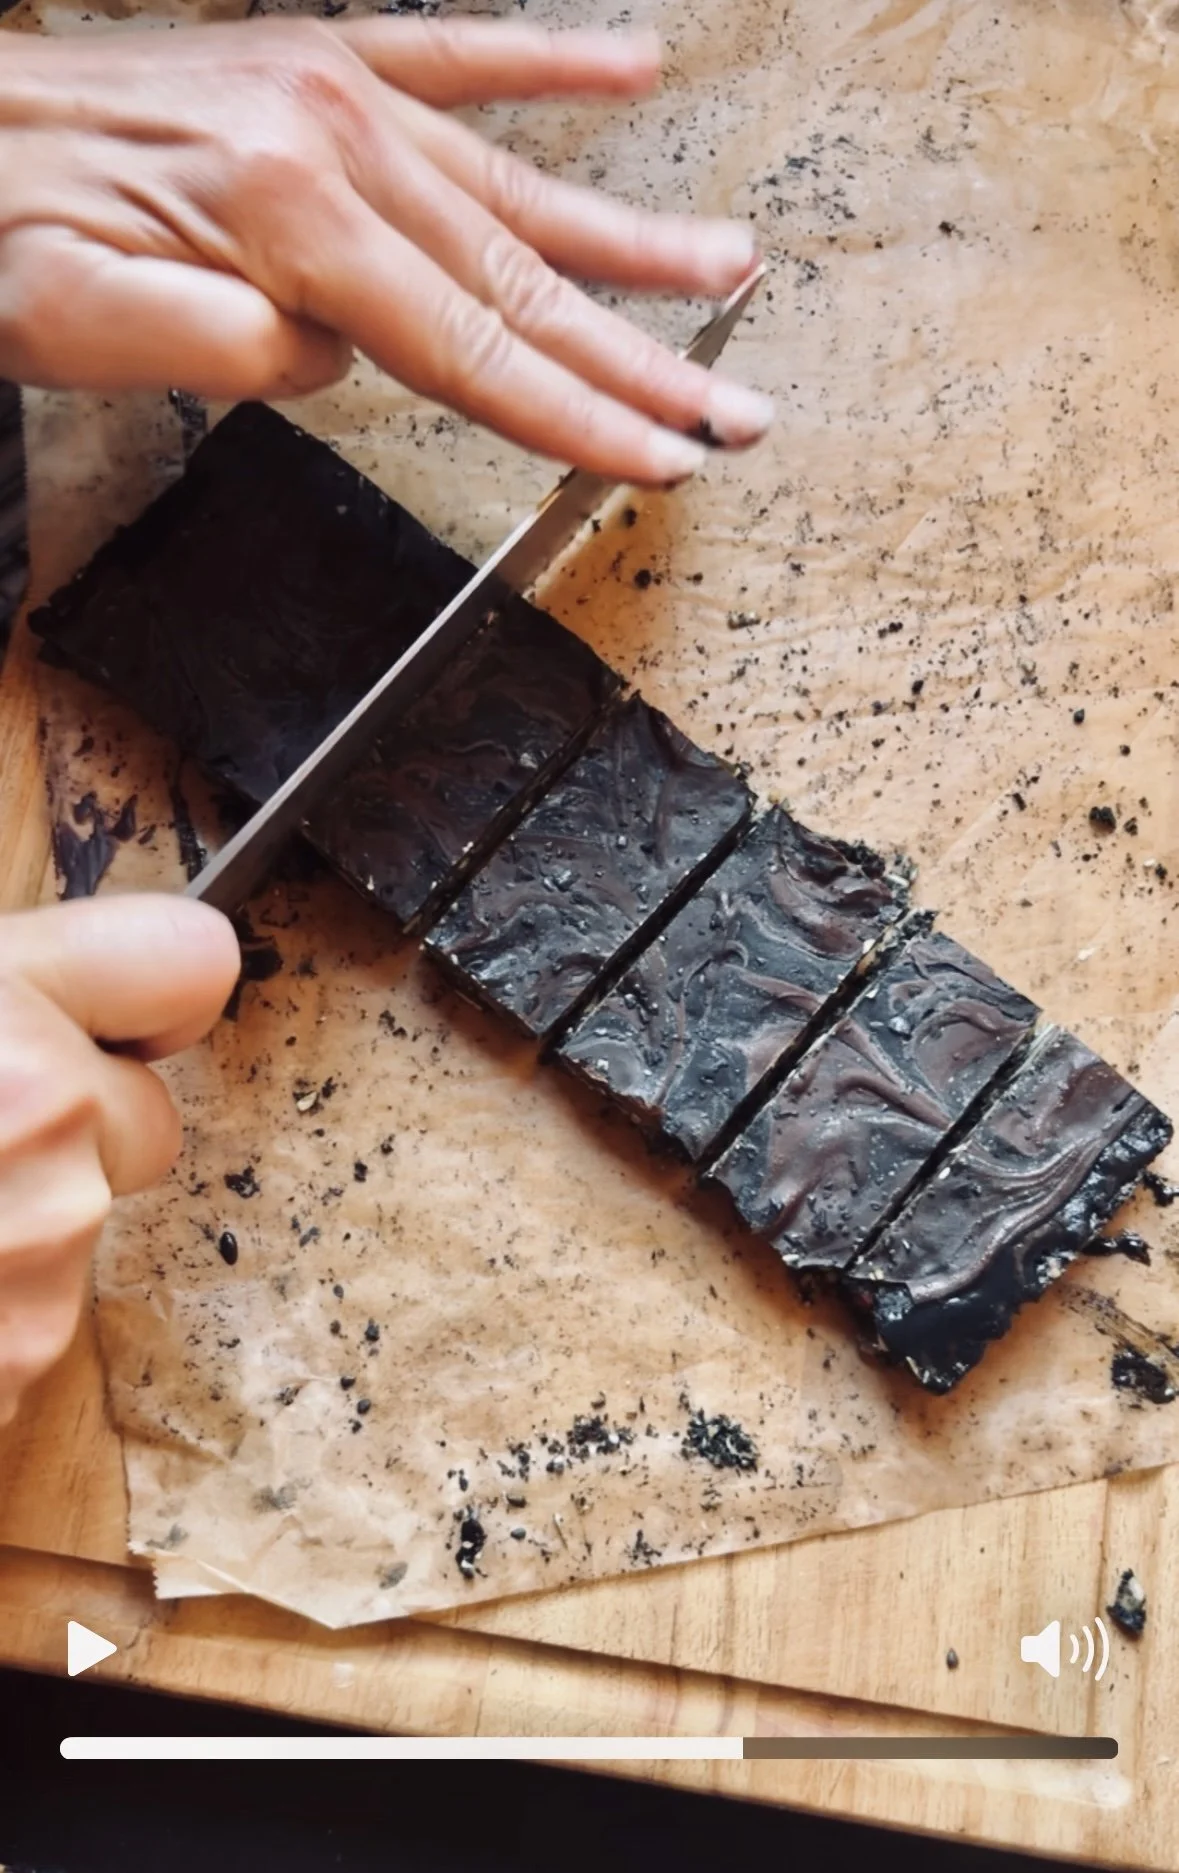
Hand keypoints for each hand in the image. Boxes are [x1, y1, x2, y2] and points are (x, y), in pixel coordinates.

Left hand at [0, 20, 770, 482]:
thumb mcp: (79, 325)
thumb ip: (229, 350)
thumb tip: (333, 357)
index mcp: (287, 215)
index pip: (469, 350)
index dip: (578, 416)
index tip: (665, 457)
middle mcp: (332, 136)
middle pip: (519, 280)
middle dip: (641, 358)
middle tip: (738, 407)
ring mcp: (331, 86)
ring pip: (514, 183)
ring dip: (630, 237)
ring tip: (731, 264)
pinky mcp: (315, 59)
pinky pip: (455, 57)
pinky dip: (549, 63)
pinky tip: (632, 65)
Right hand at [0, 894, 238, 1424]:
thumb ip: (12, 994)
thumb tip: (58, 1001)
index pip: (193, 959)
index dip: (146, 998)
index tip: (108, 1023)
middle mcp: (46, 1115)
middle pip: (145, 1122)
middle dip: (69, 1139)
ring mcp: (42, 1250)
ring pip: (80, 1232)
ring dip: (9, 1237)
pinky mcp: (16, 1362)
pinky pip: (27, 1324)